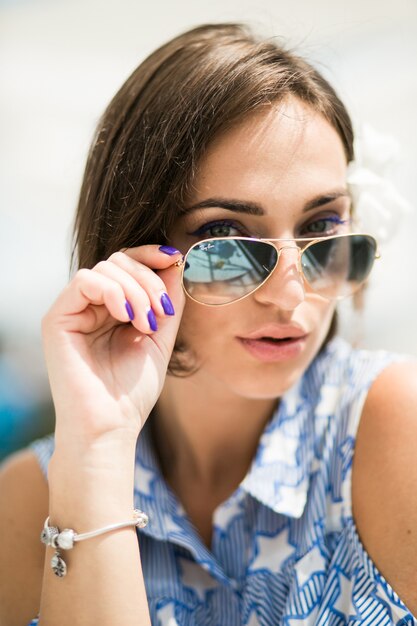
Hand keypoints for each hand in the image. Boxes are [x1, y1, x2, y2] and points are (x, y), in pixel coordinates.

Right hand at [42, 245, 184, 447]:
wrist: (111, 425)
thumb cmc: (133, 390)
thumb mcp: (161, 337)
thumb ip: (167, 300)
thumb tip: (174, 260)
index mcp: (112, 308)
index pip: (128, 263)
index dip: (150, 255)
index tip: (174, 258)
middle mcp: (91, 305)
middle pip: (120, 261)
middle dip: (149, 280)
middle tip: (162, 312)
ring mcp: (73, 310)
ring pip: (106, 268)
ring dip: (136, 290)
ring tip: (147, 325)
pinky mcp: (58, 318)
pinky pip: (84, 281)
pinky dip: (112, 292)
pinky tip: (126, 317)